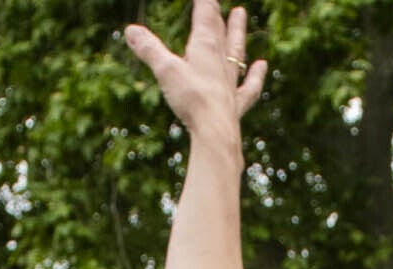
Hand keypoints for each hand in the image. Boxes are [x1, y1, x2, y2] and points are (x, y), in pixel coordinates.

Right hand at [124, 0, 264, 146]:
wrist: (215, 131)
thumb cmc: (192, 98)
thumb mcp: (166, 71)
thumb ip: (149, 50)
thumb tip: (131, 30)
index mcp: (205, 46)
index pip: (205, 15)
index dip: (204, 1)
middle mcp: (221, 60)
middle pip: (220, 29)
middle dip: (217, 13)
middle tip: (217, 0)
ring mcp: (231, 80)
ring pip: (236, 50)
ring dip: (237, 31)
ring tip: (240, 15)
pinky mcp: (235, 102)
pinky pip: (249, 84)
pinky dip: (256, 74)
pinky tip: (262, 65)